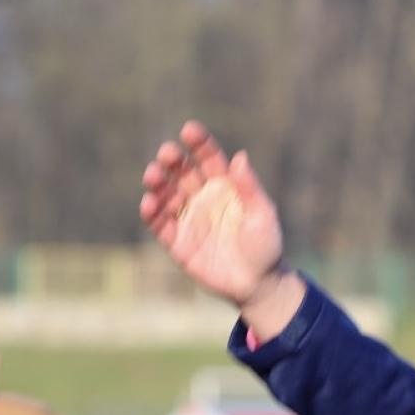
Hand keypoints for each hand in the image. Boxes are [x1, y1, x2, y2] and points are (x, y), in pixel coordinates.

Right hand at [140, 120, 289, 309]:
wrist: (259, 284)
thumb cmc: (265, 245)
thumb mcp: (263, 215)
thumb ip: (250, 189)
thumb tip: (240, 156)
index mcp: (225, 186)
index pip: (208, 158)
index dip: (199, 144)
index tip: (189, 130)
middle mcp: (202, 197)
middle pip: (182, 172)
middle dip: (173, 160)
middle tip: (168, 153)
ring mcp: (188, 218)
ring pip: (166, 195)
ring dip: (157, 183)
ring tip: (153, 174)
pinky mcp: (177, 242)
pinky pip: (160, 225)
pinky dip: (152, 213)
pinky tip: (149, 203)